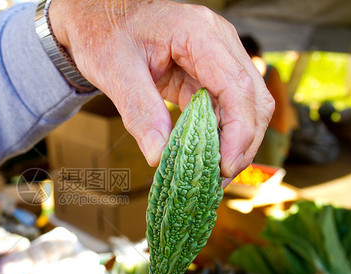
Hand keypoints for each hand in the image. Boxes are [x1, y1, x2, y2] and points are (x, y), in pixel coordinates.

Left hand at [49, 0, 274, 186]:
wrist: (98, 18)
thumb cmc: (104, 34)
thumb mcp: (117, 72)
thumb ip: (140, 113)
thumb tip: (159, 156)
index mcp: (198, 33)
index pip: (237, 86)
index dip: (239, 130)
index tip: (225, 165)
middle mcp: (218, 41)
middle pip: (253, 97)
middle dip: (242, 142)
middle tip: (219, 178)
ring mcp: (216, 55)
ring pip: (245, 105)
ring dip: (233, 141)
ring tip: (212, 174)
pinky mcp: (207, 71)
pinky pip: (223, 106)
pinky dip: (218, 133)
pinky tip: (204, 156)